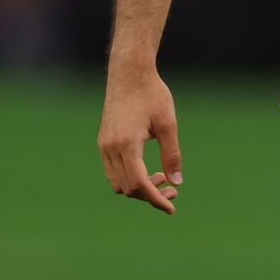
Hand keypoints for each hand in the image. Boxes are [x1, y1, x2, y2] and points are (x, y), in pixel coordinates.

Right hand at [97, 68, 182, 214]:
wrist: (129, 72)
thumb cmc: (152, 94)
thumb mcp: (168, 123)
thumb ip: (172, 154)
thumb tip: (176, 182)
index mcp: (127, 144)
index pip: (139, 184)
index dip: (156, 199)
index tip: (171, 207)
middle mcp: (110, 148)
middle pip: (128, 188)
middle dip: (150, 195)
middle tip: (173, 190)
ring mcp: (104, 146)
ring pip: (118, 183)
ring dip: (139, 187)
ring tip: (161, 176)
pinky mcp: (103, 142)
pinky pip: (113, 171)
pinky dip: (129, 177)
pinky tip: (147, 169)